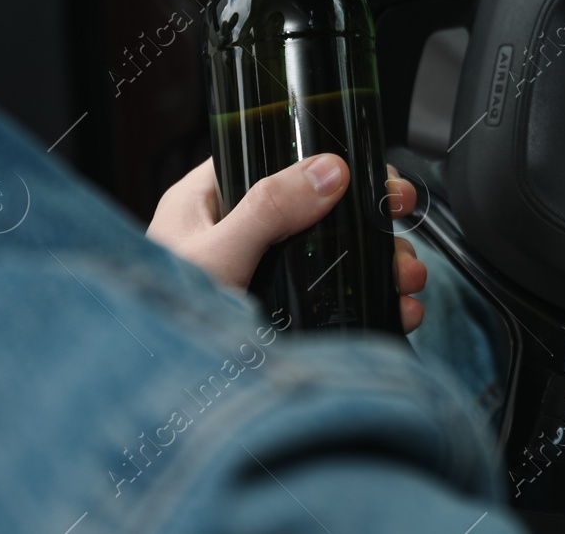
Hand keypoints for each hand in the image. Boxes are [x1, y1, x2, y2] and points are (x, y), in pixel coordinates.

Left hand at [147, 155, 427, 331]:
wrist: (158, 407)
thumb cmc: (158, 324)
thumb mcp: (216, 256)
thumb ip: (267, 210)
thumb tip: (327, 171)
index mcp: (208, 202)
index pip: (274, 158)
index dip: (327, 159)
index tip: (372, 173)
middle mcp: (238, 235)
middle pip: (321, 208)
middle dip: (371, 218)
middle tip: (400, 220)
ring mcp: (264, 277)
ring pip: (337, 255)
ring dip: (382, 262)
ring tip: (406, 278)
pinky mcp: (282, 316)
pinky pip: (339, 298)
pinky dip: (376, 300)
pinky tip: (398, 308)